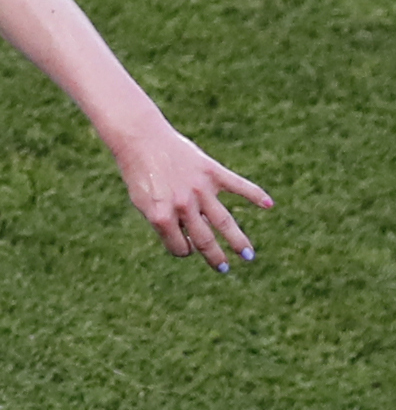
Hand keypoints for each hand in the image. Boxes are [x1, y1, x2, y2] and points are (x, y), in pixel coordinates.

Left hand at [111, 126, 270, 270]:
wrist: (141, 141)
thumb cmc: (139, 174)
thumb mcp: (143, 203)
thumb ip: (164, 220)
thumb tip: (189, 238)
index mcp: (161, 216)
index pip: (179, 247)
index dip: (182, 251)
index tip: (186, 248)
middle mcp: (183, 205)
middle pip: (204, 239)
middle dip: (214, 257)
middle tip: (223, 268)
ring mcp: (200, 189)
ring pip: (224, 221)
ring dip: (238, 240)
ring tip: (248, 255)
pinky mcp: (212, 171)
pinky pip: (238, 185)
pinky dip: (255, 194)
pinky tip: (269, 204)